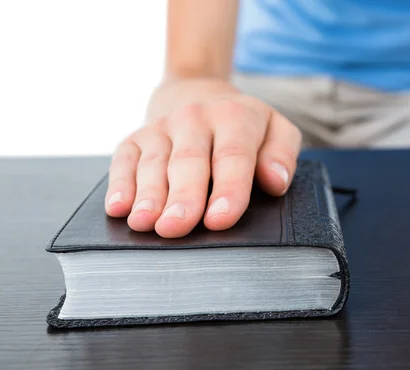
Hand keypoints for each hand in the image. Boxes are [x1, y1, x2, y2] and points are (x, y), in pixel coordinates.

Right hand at [104, 78, 300, 237]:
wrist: (198, 94)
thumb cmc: (243, 127)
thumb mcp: (276, 130)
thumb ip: (281, 154)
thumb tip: (275, 181)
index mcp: (235, 118)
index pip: (233, 157)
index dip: (228, 189)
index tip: (220, 219)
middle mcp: (195, 119)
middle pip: (189, 162)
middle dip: (183, 197)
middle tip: (177, 227)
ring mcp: (162, 128)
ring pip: (154, 164)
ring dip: (148, 195)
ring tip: (145, 223)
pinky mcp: (135, 139)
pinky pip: (124, 161)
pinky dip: (120, 184)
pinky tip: (118, 208)